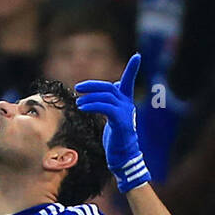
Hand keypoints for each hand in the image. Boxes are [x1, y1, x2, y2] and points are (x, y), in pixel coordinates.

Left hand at [76, 54, 149, 192]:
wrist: (123, 158)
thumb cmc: (117, 139)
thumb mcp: (114, 116)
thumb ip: (112, 101)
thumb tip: (114, 85)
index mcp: (126, 103)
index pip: (128, 82)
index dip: (132, 69)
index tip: (137, 56)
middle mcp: (127, 105)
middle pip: (109, 87)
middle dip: (93, 85)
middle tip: (78, 87)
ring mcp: (125, 113)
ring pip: (106, 97)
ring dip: (89, 97)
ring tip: (78, 103)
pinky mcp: (120, 121)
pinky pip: (105, 107)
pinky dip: (92, 105)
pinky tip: (82, 107)